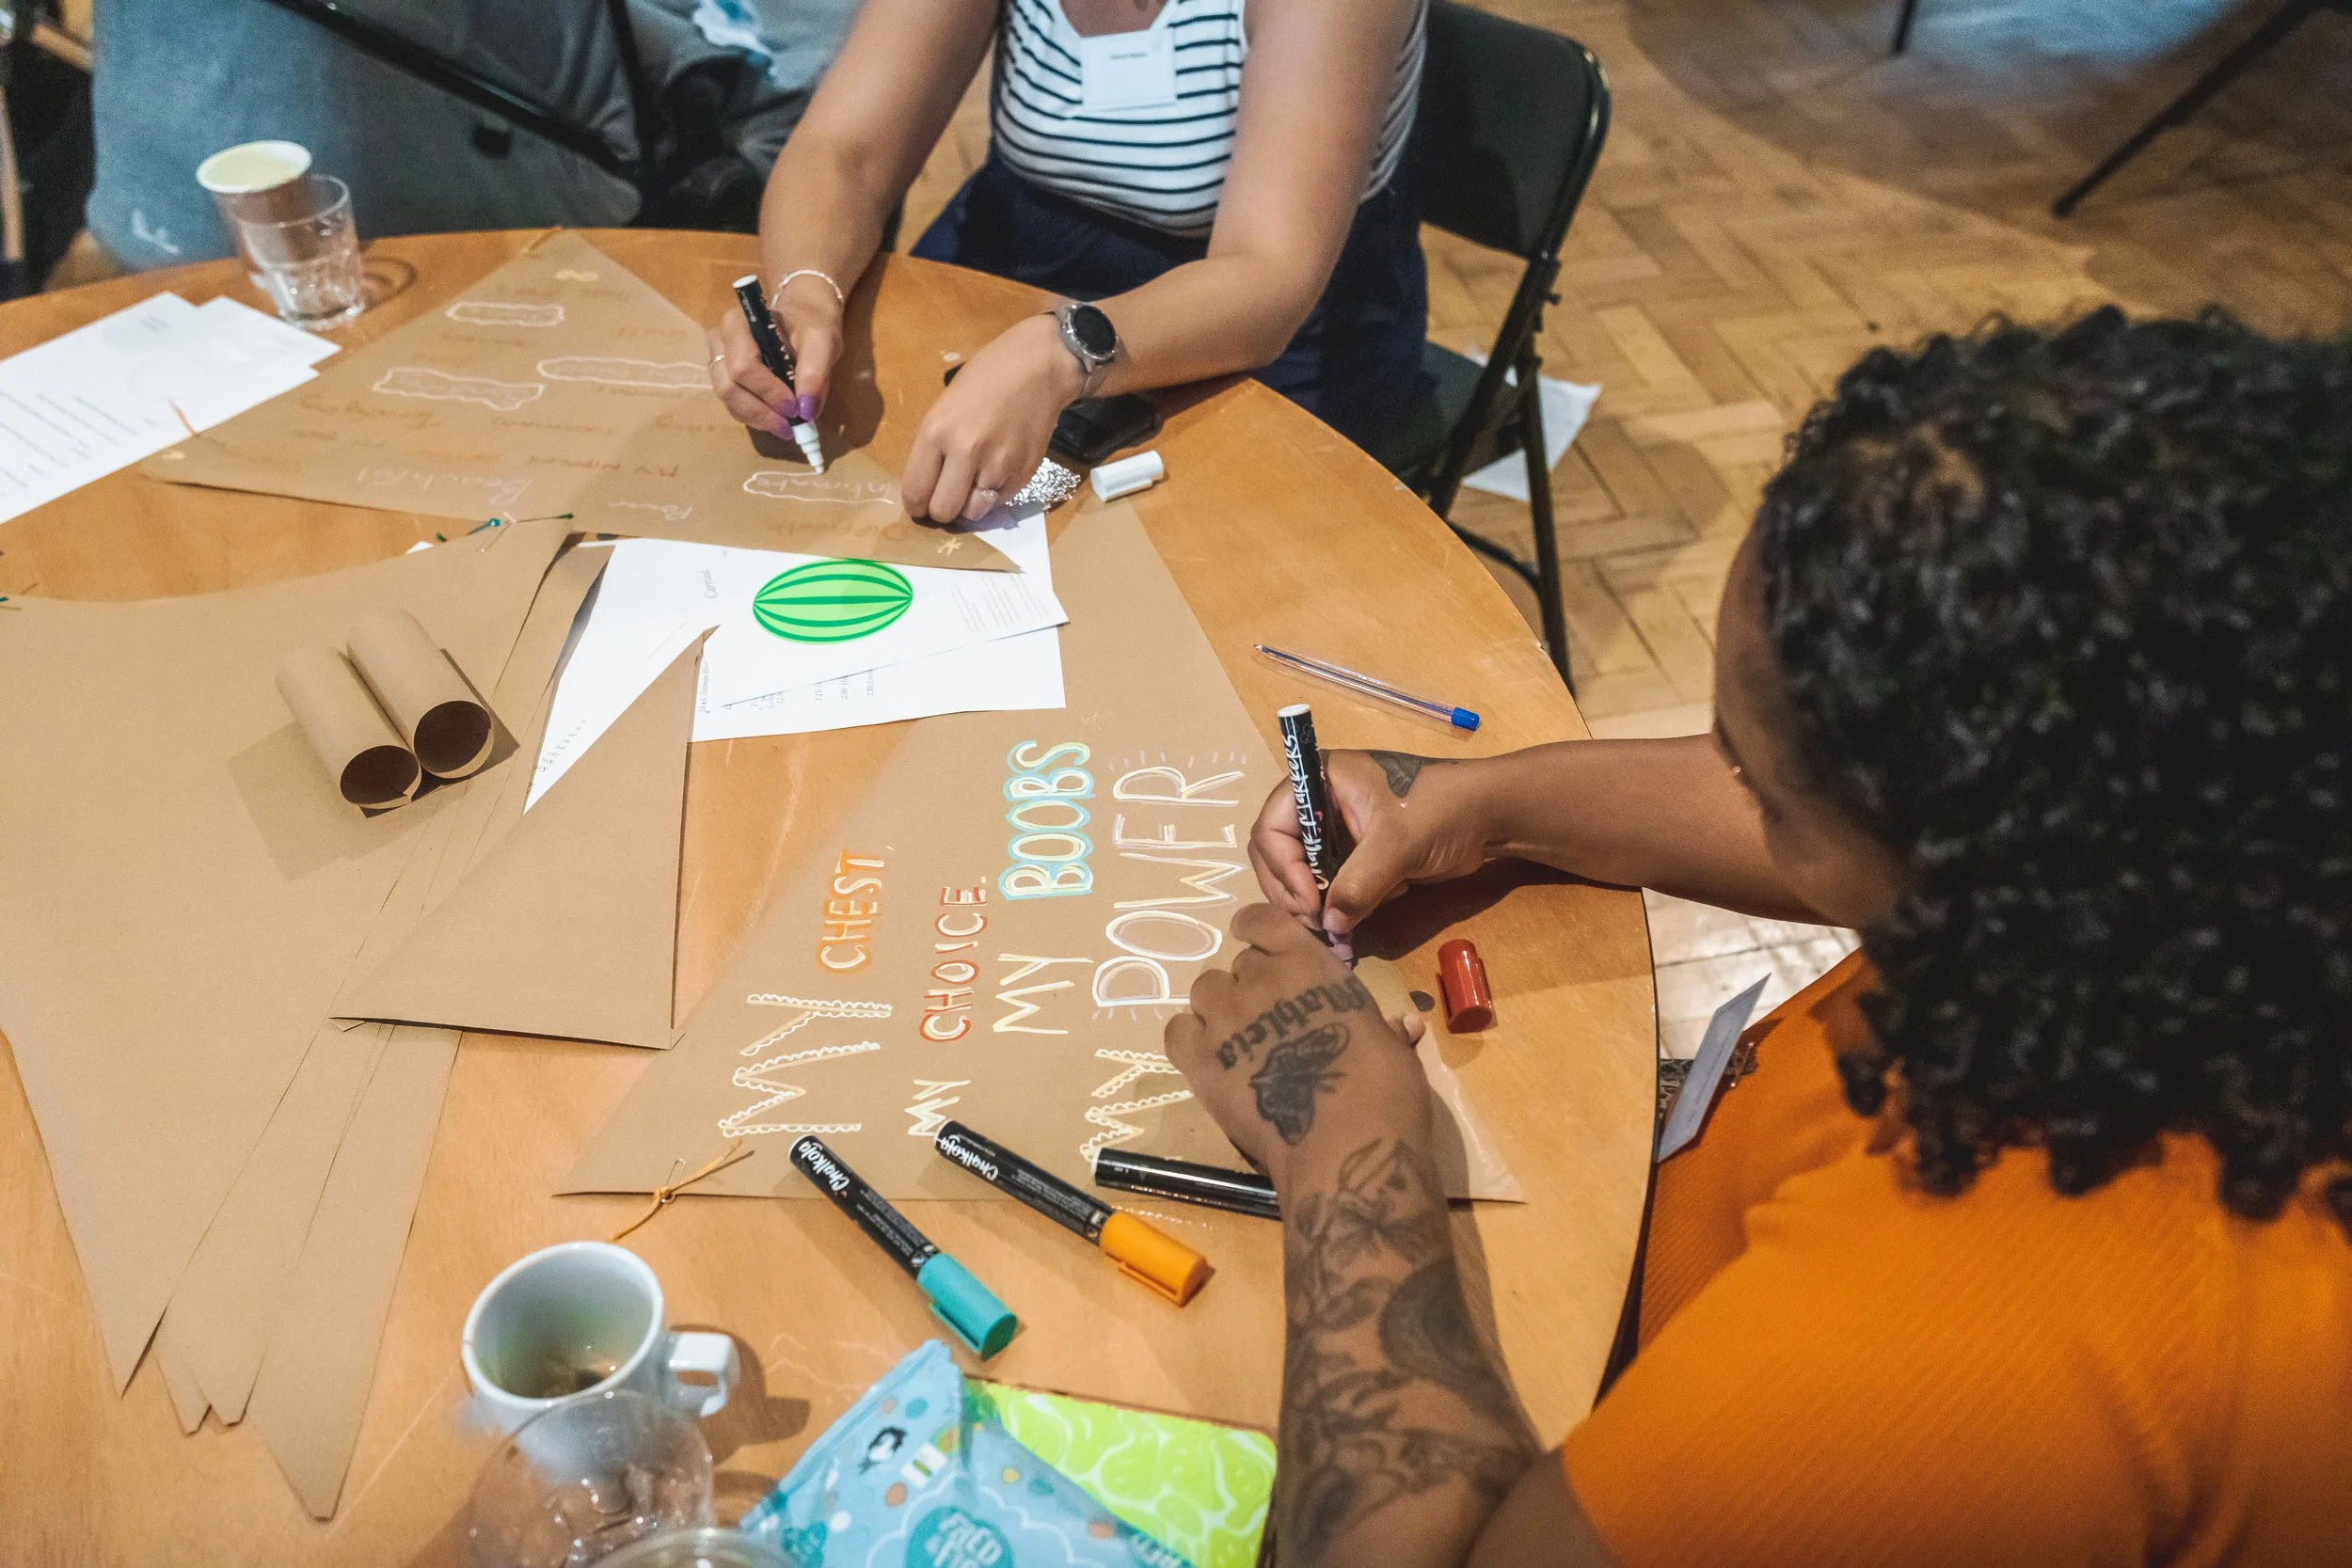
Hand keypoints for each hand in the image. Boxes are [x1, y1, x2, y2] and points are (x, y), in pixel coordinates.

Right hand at [706, 273, 841, 437]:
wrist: (803, 320)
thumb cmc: (809, 326)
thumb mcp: (822, 342)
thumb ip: (815, 372)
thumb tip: (806, 410)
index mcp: (738, 324)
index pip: (743, 366)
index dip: (768, 392)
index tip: (795, 408)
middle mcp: (719, 342)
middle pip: (729, 387)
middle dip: (761, 412)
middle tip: (790, 426)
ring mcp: (718, 362)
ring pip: (729, 401)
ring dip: (757, 419)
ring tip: (786, 426)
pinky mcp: (724, 380)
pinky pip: (733, 406)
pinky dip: (755, 418)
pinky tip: (776, 419)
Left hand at [902, 313, 1079, 523]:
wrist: (1037, 368)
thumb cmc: (985, 379)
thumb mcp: (945, 407)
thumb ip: (935, 449)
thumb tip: (928, 491)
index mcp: (937, 431)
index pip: (916, 492)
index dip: (916, 505)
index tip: (921, 504)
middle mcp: (965, 451)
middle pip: (943, 511)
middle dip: (942, 510)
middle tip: (948, 497)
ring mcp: (997, 465)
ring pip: (973, 513)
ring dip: (971, 504)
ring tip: (975, 483)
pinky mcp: (1023, 474)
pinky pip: (999, 502)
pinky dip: (995, 494)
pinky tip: (998, 469)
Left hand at [1165, 905, 1431, 1189]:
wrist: (1344, 1142)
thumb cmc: (1383, 1089)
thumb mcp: (1392, 1048)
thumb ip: (1383, 1028)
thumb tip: (1404, 1023)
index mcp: (1310, 964)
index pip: (1263, 920)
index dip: (1255, 929)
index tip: (1256, 941)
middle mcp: (1261, 980)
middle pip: (1240, 965)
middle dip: (1252, 985)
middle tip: (1269, 1018)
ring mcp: (1225, 1018)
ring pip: (1205, 991)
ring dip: (1220, 1008)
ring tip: (1239, 1039)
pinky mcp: (1200, 1060)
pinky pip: (1177, 1031)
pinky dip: (1191, 1038)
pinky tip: (1210, 1058)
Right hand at [1250, 751, 1498, 944]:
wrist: (1490, 816)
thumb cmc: (1442, 810)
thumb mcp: (1396, 844)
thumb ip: (1359, 883)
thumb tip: (1330, 924)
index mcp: (1319, 780)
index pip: (1272, 827)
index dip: (1282, 868)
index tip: (1311, 903)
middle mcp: (1320, 803)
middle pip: (1278, 854)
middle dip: (1296, 891)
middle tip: (1319, 923)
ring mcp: (1337, 831)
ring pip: (1303, 876)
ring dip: (1319, 903)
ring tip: (1340, 925)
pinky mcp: (1356, 855)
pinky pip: (1331, 885)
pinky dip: (1342, 903)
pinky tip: (1368, 909)